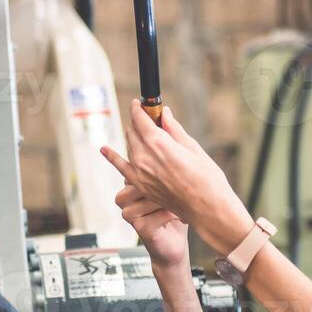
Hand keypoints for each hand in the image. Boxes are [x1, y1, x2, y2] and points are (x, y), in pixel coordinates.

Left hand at [101, 101, 252, 251]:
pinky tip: (104, 150)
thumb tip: (164, 113)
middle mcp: (145, 157)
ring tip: (143, 132)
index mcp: (159, 144)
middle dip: (138, 121)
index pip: (140, 119)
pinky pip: (122, 168)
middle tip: (148, 117)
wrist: (206, 209)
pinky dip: (113, 157)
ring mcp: (140, 173)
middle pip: (133, 131)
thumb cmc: (206, 178)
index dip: (138, 108)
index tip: (139, 103)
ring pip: (129, 146)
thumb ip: (174, 129)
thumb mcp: (192, 148)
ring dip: (134, 136)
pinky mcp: (140, 186)